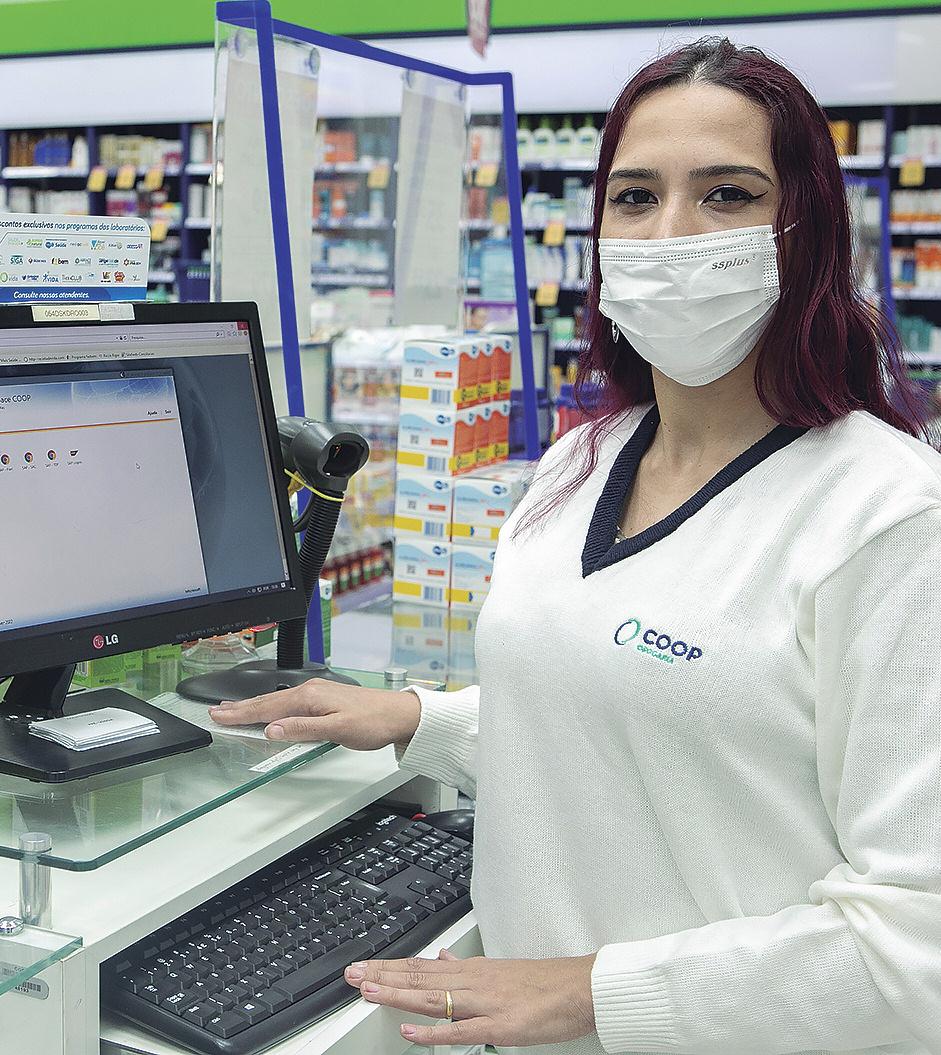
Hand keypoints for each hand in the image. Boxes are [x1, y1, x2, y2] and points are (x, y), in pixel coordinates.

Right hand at [208, 681, 420, 749]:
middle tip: (216, 712)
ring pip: (276, 701)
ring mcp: (316, 694)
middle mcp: (310, 692)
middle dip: (240, 708)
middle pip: (267, 702)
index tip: (218, 717)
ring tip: (233, 709)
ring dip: (253, 706)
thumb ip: (304, 730)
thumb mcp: (338, 730)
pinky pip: (288, 702)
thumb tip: (273, 730)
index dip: (241, 714)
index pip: (267, 708)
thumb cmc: (373, 722)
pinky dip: (271, 707)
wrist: (398, 714)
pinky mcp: (323, 699)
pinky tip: (269, 711)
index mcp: (309, 698)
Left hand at [343, 948, 596, 1046]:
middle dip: (383, 976)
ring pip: (432, 999)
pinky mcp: (498, 1026)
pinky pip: (460, 1030)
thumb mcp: (501, 969)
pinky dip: (433, 1032)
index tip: (364, 967)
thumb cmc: (544, 983)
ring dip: (397, 995)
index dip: (391, 967)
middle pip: (419, 978)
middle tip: (351, 974)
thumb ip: (467, 967)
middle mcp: (473, 982)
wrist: (580, 987)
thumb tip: (444, 958)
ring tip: (367, 992)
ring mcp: (484, 1003)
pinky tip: (410, 1032)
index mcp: (473, 970)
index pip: (422, 967)